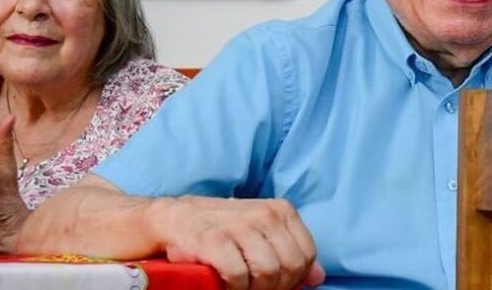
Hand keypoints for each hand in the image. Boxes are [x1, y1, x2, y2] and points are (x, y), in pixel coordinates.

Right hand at [154, 196, 325, 289]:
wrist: (173, 219)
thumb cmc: (221, 230)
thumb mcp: (261, 235)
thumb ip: (290, 252)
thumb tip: (318, 277)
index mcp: (281, 211)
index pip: (306, 256)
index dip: (293, 278)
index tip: (273, 282)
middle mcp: (265, 214)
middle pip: (290, 267)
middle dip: (274, 286)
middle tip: (254, 286)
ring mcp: (240, 225)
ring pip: (268, 273)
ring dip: (253, 289)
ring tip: (240, 285)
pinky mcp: (215, 240)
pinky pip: (239, 276)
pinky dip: (234, 288)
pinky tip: (225, 282)